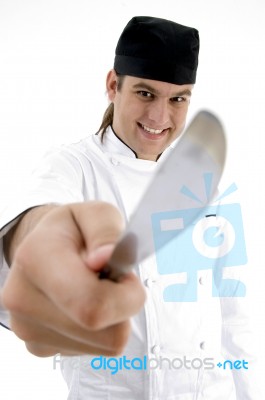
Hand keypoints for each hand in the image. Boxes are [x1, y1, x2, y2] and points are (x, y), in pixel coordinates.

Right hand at [1, 202, 145, 356]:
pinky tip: (84, 304)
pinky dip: (100, 330)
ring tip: (95, 289)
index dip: (127, 297)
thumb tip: (105, 259)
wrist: (42, 247)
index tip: (126, 276)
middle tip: (112, 280)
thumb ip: (106, 230)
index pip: (93, 305)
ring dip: (114, 318)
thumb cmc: (73, 230)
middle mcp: (23, 298)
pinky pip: (93, 350)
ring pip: (105, 345)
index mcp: (36, 258)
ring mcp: (28, 328)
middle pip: (106, 333)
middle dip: (124, 306)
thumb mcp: (97, 213)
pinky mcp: (39, 347)